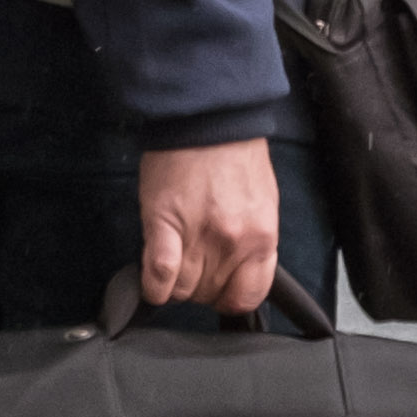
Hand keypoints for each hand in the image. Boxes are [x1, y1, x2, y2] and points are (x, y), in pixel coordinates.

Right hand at [132, 138, 280, 317]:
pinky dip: (154, 287)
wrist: (207, 118)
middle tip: (193, 266)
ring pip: (183, 290)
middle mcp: (233, 242)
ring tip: (174, 264)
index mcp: (262, 237)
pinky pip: (159, 275)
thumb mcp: (261, 202)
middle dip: (200, 288)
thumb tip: (237, 270)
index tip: (219, 293)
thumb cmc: (234, 154)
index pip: (248, 296)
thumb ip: (252, 241)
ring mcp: (198, 236)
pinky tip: (154, 282)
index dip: (229, 299)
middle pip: (210, 294)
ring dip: (176, 285)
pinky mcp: (164, 224)